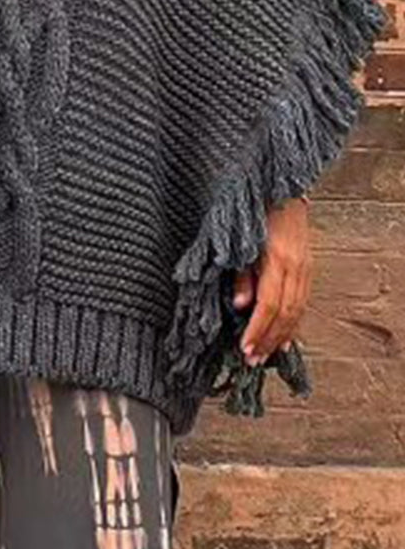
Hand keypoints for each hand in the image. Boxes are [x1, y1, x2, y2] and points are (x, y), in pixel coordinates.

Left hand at [234, 196, 311, 364]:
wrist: (279, 187)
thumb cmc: (251, 211)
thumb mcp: (239, 242)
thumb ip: (241, 275)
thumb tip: (240, 307)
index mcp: (277, 259)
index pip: (268, 305)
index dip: (257, 330)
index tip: (244, 348)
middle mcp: (296, 266)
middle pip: (285, 313)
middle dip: (268, 340)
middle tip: (252, 360)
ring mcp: (306, 267)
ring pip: (297, 311)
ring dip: (281, 336)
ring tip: (266, 356)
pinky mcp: (309, 267)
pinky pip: (302, 302)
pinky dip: (293, 323)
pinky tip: (284, 339)